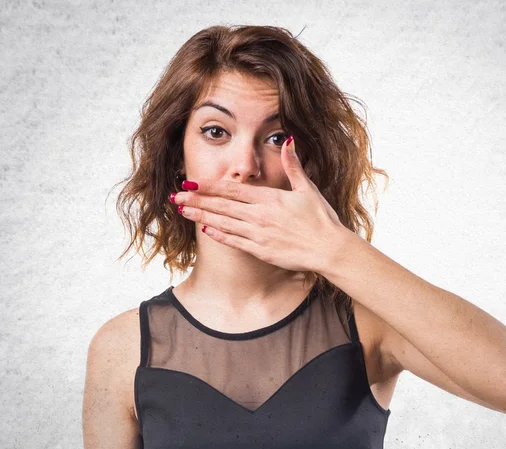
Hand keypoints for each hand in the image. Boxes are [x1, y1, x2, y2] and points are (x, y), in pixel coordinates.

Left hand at [171, 137, 344, 272]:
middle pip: (222, 205)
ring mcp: (258, 234)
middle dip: (197, 201)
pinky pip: (234, 242)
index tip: (192, 183)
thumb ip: (294, 165)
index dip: (210, 186)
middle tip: (176, 197)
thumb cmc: (321, 219)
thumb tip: (289, 140)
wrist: (329, 248)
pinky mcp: (261, 251)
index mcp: (270, 198)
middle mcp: (260, 215)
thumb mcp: (308, 189)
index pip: (233, 189)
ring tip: (182, 212)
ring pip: (223, 223)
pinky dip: (219, 235)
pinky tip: (205, 230)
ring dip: (201, 216)